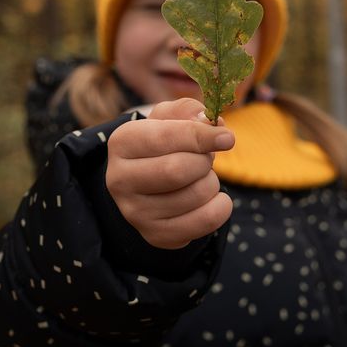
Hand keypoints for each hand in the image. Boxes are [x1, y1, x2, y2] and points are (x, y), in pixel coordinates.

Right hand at [106, 97, 234, 248]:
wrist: (147, 183)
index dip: (202, 136)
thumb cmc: (163, 143)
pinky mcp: (156, 235)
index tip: (227, 138)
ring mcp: (135, 212)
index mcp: (122, 143)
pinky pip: (204, 221)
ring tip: (201, 178)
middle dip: (204, 161)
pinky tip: (211, 199)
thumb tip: (213, 123)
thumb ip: (188, 111)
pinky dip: (220, 207)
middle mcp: (119, 179)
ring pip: (195, 195)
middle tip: (205, 158)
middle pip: (178, 170)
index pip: (165, 138)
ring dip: (212, 182)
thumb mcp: (169, 118)